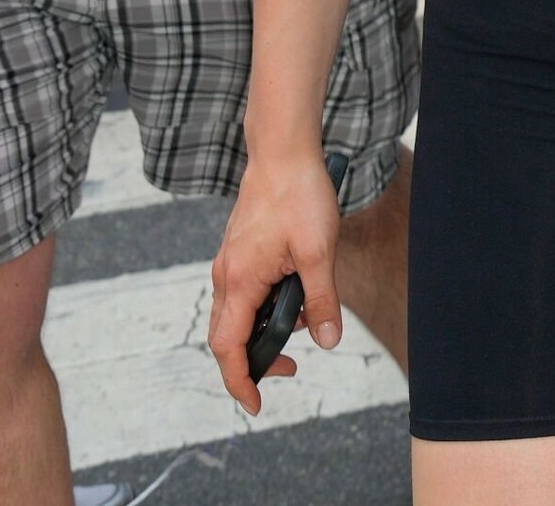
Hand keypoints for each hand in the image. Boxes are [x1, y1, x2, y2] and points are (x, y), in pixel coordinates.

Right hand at [209, 152, 342, 414]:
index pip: (228, 349)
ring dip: (264, 328)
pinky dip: (265, 305)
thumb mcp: (319, 252)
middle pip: (227, 336)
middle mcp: (227, 274)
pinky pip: (244, 292)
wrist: (283, 151)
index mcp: (240, 281)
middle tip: (292, 365)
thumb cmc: (299, 195)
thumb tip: (327, 341)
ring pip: (236, 314)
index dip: (240, 381)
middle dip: (255, 360)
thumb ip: (323, 301)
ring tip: (305, 318)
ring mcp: (230, 261)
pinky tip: (296, 290)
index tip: (256, 403)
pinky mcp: (239, 249)